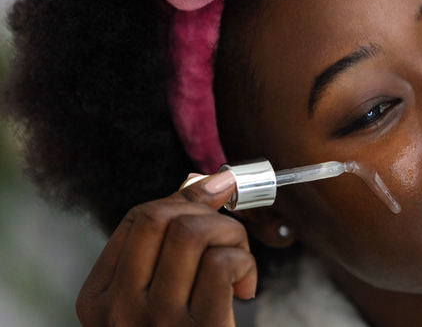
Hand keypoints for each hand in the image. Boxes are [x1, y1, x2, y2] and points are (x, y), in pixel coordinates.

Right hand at [76, 172, 256, 325]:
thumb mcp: (155, 298)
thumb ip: (165, 248)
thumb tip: (204, 183)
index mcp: (100, 298)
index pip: (138, 219)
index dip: (183, 197)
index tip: (214, 191)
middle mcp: (120, 310)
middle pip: (161, 216)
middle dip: (207, 209)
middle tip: (228, 231)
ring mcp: (158, 321)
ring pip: (194, 232)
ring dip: (231, 234)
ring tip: (239, 261)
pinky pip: (223, 263)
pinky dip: (245, 263)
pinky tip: (246, 287)